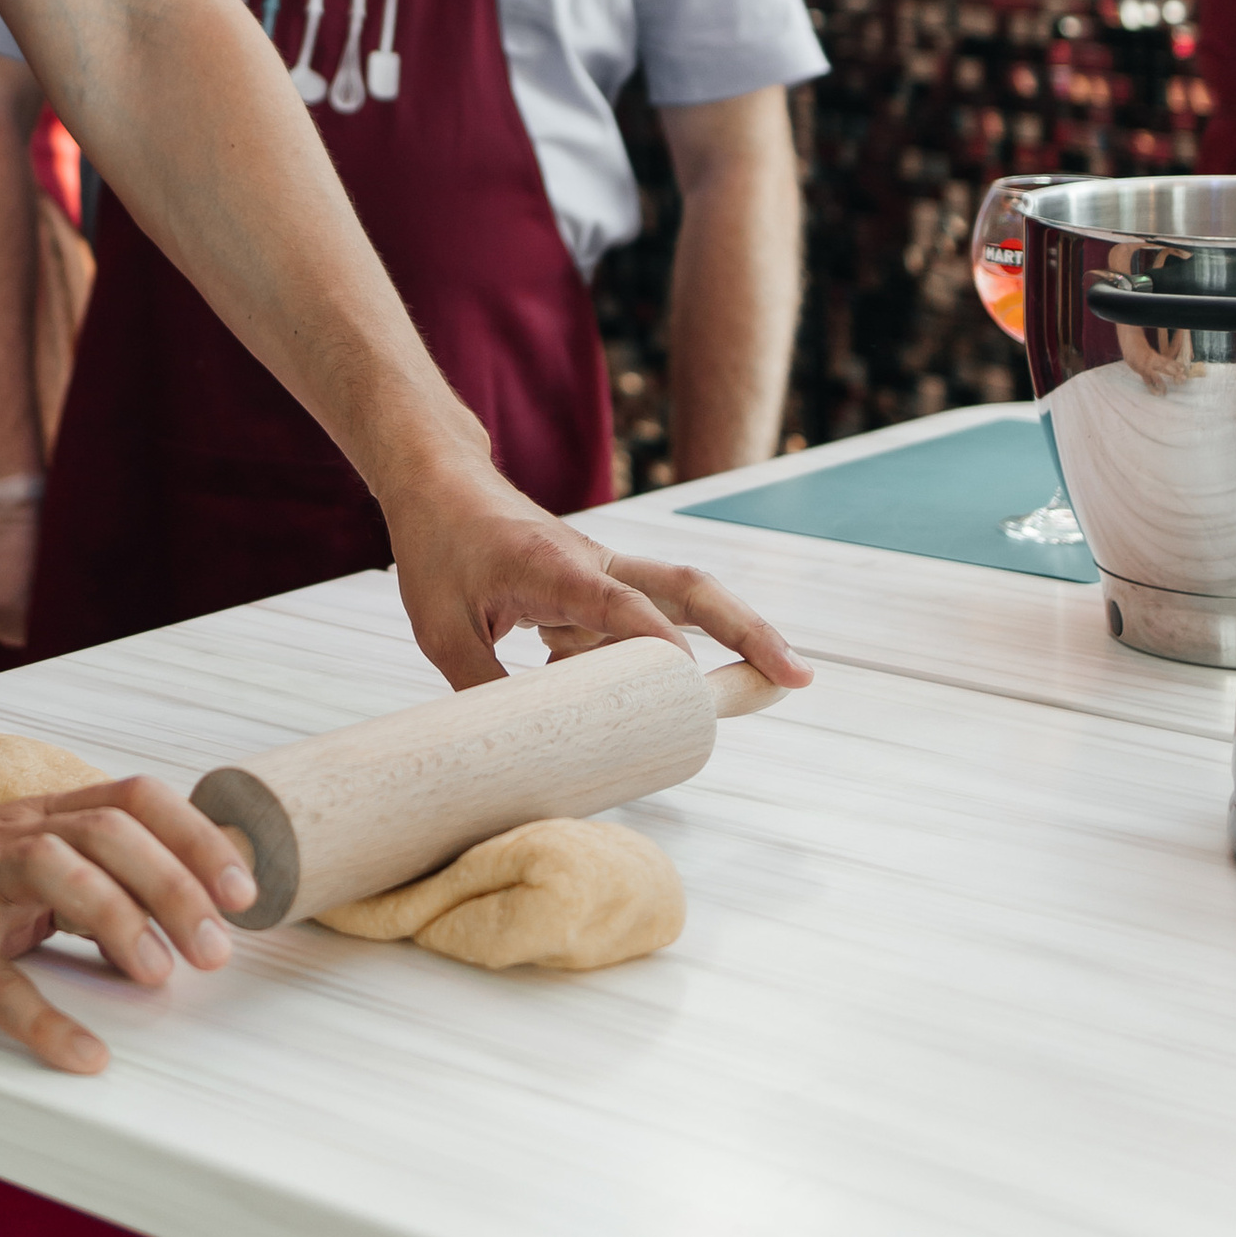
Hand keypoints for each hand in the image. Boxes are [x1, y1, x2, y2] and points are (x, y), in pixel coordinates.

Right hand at [0, 777, 257, 1074]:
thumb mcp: (20, 874)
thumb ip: (90, 887)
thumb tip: (182, 928)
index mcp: (40, 820)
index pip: (133, 799)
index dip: (196, 836)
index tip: (246, 892)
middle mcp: (9, 837)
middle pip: (106, 830)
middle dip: (174, 884)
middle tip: (216, 949)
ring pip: (52, 869)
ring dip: (118, 918)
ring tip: (157, 977)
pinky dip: (42, 1019)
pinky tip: (84, 1056)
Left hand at [381, 447, 809, 694]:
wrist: (438, 480)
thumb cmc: (439, 547)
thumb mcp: (441, 630)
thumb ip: (481, 691)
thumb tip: (514, 755)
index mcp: (556, 569)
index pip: (622, 607)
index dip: (661, 646)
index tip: (697, 686)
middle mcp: (594, 564)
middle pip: (688, 588)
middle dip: (747, 629)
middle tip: (797, 675)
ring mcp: (602, 570)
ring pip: (680, 599)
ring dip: (730, 635)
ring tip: (775, 684)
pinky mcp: (597, 581)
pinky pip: (642, 618)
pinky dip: (664, 650)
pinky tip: (655, 691)